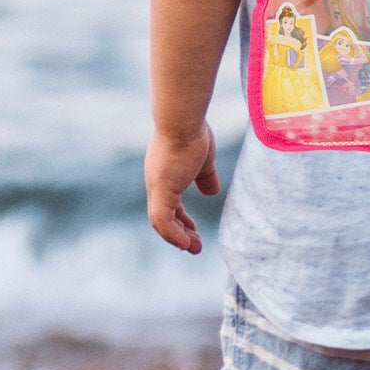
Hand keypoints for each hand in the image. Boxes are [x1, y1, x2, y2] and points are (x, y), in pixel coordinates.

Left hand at [147, 123, 220, 254]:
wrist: (183, 121)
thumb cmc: (194, 134)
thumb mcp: (204, 161)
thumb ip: (206, 177)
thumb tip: (212, 192)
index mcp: (165, 176)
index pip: (169, 205)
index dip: (181, 220)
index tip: (194, 231)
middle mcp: (156, 184)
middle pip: (163, 217)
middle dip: (179, 233)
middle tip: (195, 246)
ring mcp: (156, 187)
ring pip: (160, 223)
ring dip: (177, 238)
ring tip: (194, 248)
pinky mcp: (161, 190)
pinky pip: (162, 221)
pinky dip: (172, 234)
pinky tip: (185, 243)